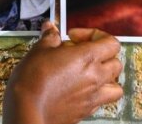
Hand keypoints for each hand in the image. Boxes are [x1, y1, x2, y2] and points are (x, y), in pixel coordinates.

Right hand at [2, 22, 122, 123]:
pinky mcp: (86, 111)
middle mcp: (96, 77)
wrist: (26, 112)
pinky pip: (102, 101)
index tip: (76, 37)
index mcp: (88, 57)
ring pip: (116, 86)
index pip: (112, 42)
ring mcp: (93, 96)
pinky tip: (80, 90)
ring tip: (89, 74)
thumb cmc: (32, 81)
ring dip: (106, 78)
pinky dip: (96, 95)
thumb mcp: (38, 51)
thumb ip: (50, 38)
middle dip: (102, 56)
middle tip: (82, 54)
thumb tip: (51, 29)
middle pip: (116, 63)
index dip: (95, 35)